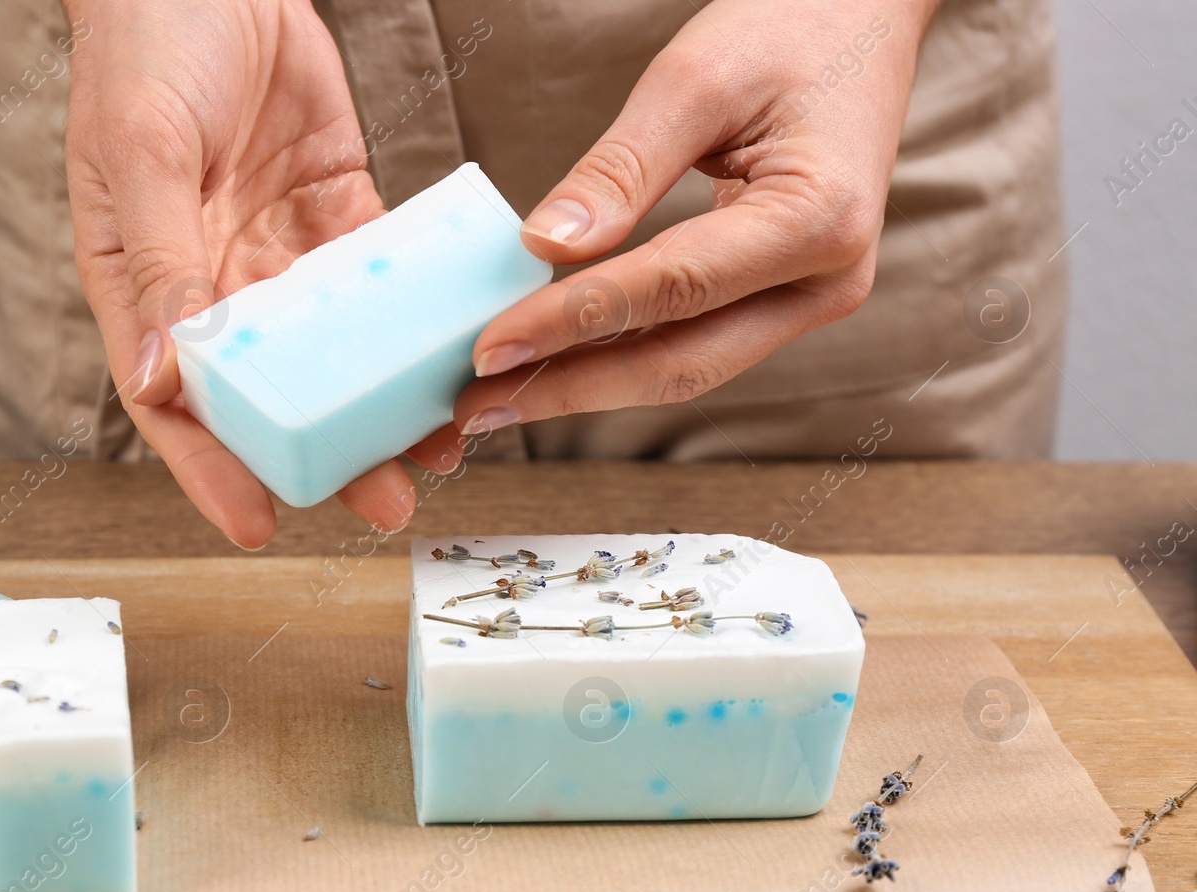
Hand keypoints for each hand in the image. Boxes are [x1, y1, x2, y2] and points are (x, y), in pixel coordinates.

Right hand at [63, 0, 414, 547]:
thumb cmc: (144, 50)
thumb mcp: (143, 154)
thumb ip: (161, 262)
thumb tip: (165, 374)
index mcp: (145, 284)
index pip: (175, 401)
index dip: (213, 469)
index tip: (259, 523)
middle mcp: (213, 281)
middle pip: (272, 391)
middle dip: (327, 451)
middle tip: (383, 499)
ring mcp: (278, 250)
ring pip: (335, 348)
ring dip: (381, 397)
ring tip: (436, 442)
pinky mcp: (335, 210)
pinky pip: (380, 275)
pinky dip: (413, 316)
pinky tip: (450, 349)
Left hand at [411, 0, 941, 465]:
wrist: (863, 19)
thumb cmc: (788, 27)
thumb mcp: (694, 78)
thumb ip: (620, 170)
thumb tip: (544, 247)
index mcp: (819, 219)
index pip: (672, 290)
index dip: (572, 324)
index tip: (489, 346)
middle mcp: (828, 280)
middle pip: (681, 363)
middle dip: (569, 390)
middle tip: (476, 406)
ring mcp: (811, 298)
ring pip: (685, 368)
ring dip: (587, 388)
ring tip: (497, 399)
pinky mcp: (784, 298)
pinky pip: (694, 343)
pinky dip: (619, 357)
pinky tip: (553, 365)